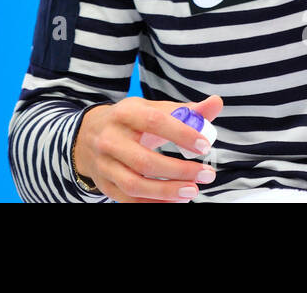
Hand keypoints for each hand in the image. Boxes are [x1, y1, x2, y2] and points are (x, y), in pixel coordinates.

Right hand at [73, 95, 222, 202]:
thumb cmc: (130, 121)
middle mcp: (110, 138)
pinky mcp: (105, 184)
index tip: (205, 146)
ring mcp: (104, 164)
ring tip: (192, 191)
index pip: (154, 122)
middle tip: (207, 174)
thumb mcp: (152, 109)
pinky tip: (175, 201)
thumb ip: (185, 110)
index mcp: (125, 113)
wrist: (89, 134)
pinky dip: (153, 203)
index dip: (181, 134)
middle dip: (179, 171)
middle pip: (144, 161)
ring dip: (167, 192)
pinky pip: (129, 200)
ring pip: (135, 184)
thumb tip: (216, 103)